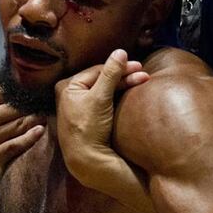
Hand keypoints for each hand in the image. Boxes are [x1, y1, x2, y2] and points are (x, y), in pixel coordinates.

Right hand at [0, 85, 44, 172]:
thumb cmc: (8, 120)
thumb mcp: (7, 102)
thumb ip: (18, 91)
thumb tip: (41, 77)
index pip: (11, 92)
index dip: (30, 94)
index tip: (43, 94)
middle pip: (16, 110)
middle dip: (35, 109)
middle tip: (49, 107)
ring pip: (18, 126)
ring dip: (36, 122)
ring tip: (47, 118)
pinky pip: (15, 144)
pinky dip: (29, 137)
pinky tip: (40, 131)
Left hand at [55, 50, 152, 212]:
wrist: (87, 160)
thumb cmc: (88, 127)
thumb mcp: (100, 98)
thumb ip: (111, 74)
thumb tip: (120, 52)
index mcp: (68, 86)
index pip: (98, 70)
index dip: (119, 67)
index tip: (138, 66)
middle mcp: (71, 94)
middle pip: (102, 80)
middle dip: (124, 76)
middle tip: (144, 73)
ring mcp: (80, 107)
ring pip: (105, 90)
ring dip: (124, 85)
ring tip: (143, 80)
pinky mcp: (88, 118)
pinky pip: (105, 101)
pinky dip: (118, 96)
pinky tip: (131, 92)